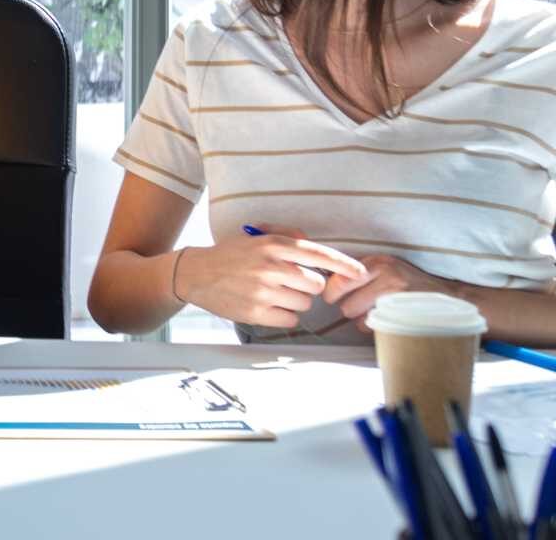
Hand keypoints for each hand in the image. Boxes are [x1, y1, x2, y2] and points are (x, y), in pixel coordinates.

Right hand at [174, 225, 368, 328]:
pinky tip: (266, 305)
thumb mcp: (255, 237)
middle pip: (316, 284)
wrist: (194, 274)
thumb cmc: (229, 255)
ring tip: (272, 293)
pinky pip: (290, 319)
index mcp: (272, 245)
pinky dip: (283, 314)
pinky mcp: (255, 313)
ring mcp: (263, 291)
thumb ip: (286, 236)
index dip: (345, 264)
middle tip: (289, 282)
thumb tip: (313, 244)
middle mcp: (270, 267)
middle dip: (308, 285)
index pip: (318, 254)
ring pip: (304, 303)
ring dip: (295, 300)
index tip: (362, 273)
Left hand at [324, 254, 452, 329]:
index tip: (332, 297)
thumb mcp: (385, 269)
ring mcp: (397, 295)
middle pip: (346, 305)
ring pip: (359, 319)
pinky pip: (377, 327)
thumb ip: (359, 273)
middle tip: (358, 307)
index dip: (332, 292)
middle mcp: (387, 276)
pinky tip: (388, 318)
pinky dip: (377, 327)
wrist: (448, 296)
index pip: (339, 281)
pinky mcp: (405, 313)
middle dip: (349, 309)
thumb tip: (326, 284)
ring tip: (376, 312)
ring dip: (362, 320)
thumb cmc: (408, 283)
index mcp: (377, 262)